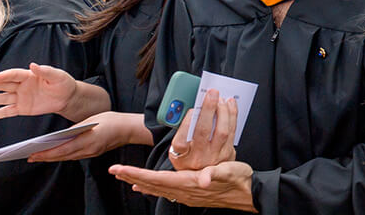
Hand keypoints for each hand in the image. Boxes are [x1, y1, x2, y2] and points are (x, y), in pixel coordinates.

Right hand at [0, 63, 76, 119]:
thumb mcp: (57, 76)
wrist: (67, 98)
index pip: (14, 74)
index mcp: (29, 76)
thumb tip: (33, 65)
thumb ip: (45, 71)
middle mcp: (22, 86)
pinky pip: (6, 112)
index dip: (4, 75)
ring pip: (3, 98)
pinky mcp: (21, 108)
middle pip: (5, 85)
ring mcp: (20, 97)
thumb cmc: (63, 83)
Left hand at [28, 111, 146, 161]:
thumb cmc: (113, 120)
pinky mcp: (94, 153)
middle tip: (30, 157)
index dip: (46, 154)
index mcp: (87, 141)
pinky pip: (75, 156)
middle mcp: (88, 150)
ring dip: (53, 157)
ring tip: (40, 155)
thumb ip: (76, 129)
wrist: (129, 129)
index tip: (32, 154)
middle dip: (45, 157)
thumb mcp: (91, 120)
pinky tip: (57, 153)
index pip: (62, 150)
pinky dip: (63, 155)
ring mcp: (91, 153)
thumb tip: (62, 135)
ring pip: (68, 157)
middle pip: (62, 156)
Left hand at [111, 160, 255, 211]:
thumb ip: (216, 174)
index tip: (120, 169)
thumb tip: (204, 179)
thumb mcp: (229, 171)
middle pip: (151, 185)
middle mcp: (184, 191)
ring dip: (140, 182)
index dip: (137, 173)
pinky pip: (165, 191)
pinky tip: (148, 187)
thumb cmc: (240, 180)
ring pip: (156, 188)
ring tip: (126, 178)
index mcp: (189, 183)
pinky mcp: (191, 194)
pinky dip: (152, 187)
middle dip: (132, 177)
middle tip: (115, 171)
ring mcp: (187, 195)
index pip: (156, 179)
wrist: (249, 193)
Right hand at [167, 90, 237, 171]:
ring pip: (222, 131)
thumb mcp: (177, 149)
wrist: (202, 176)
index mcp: (180, 157)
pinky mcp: (228, 154)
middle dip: (208, 109)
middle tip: (212, 93)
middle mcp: (197, 159)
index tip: (191, 110)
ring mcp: (214, 157)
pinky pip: (232, 132)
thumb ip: (183, 131)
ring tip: (222, 98)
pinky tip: (230, 105)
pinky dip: (232, 116)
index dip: (186, 124)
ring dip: (223, 111)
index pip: (180, 142)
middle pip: (203, 131)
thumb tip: (194, 109)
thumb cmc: (188, 157)